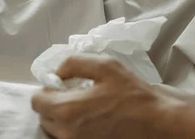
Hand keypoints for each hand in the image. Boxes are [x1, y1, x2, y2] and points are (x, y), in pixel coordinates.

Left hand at [31, 54, 182, 138]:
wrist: (157, 124)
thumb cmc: (132, 95)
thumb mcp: (105, 66)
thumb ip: (74, 63)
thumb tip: (58, 73)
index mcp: (66, 110)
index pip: (37, 101)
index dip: (48, 88)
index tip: (64, 84)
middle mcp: (66, 133)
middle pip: (44, 117)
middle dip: (54, 103)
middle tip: (76, 93)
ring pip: (56, 130)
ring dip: (64, 117)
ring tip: (87, 106)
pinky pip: (71, 138)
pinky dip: (76, 128)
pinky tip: (95, 119)